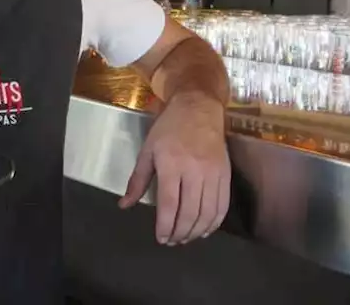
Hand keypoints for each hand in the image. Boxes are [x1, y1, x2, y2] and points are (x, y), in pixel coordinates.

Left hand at [118, 91, 230, 245]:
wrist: (198, 107)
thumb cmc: (169, 128)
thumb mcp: (148, 151)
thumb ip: (137, 181)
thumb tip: (124, 205)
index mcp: (172, 164)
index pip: (170, 205)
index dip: (165, 226)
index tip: (161, 238)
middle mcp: (195, 171)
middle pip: (190, 213)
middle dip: (180, 233)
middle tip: (172, 241)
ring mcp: (213, 173)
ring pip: (208, 213)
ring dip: (196, 231)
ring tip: (186, 238)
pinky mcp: (226, 174)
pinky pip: (222, 205)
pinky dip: (214, 222)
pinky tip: (205, 229)